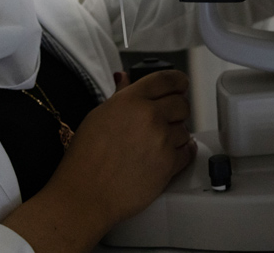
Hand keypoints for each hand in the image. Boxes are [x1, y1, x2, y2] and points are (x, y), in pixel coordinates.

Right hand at [51, 69, 194, 224]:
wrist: (86, 195)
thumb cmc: (85, 159)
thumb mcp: (98, 116)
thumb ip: (120, 96)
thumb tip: (125, 79)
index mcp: (130, 99)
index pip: (167, 79)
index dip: (178, 81)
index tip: (181, 85)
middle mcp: (149, 116)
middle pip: (182, 103)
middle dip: (176, 111)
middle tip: (166, 120)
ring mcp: (162, 139)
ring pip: (186, 129)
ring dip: (175, 136)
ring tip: (154, 146)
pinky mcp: (170, 163)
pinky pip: (188, 152)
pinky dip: (181, 154)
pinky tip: (164, 156)